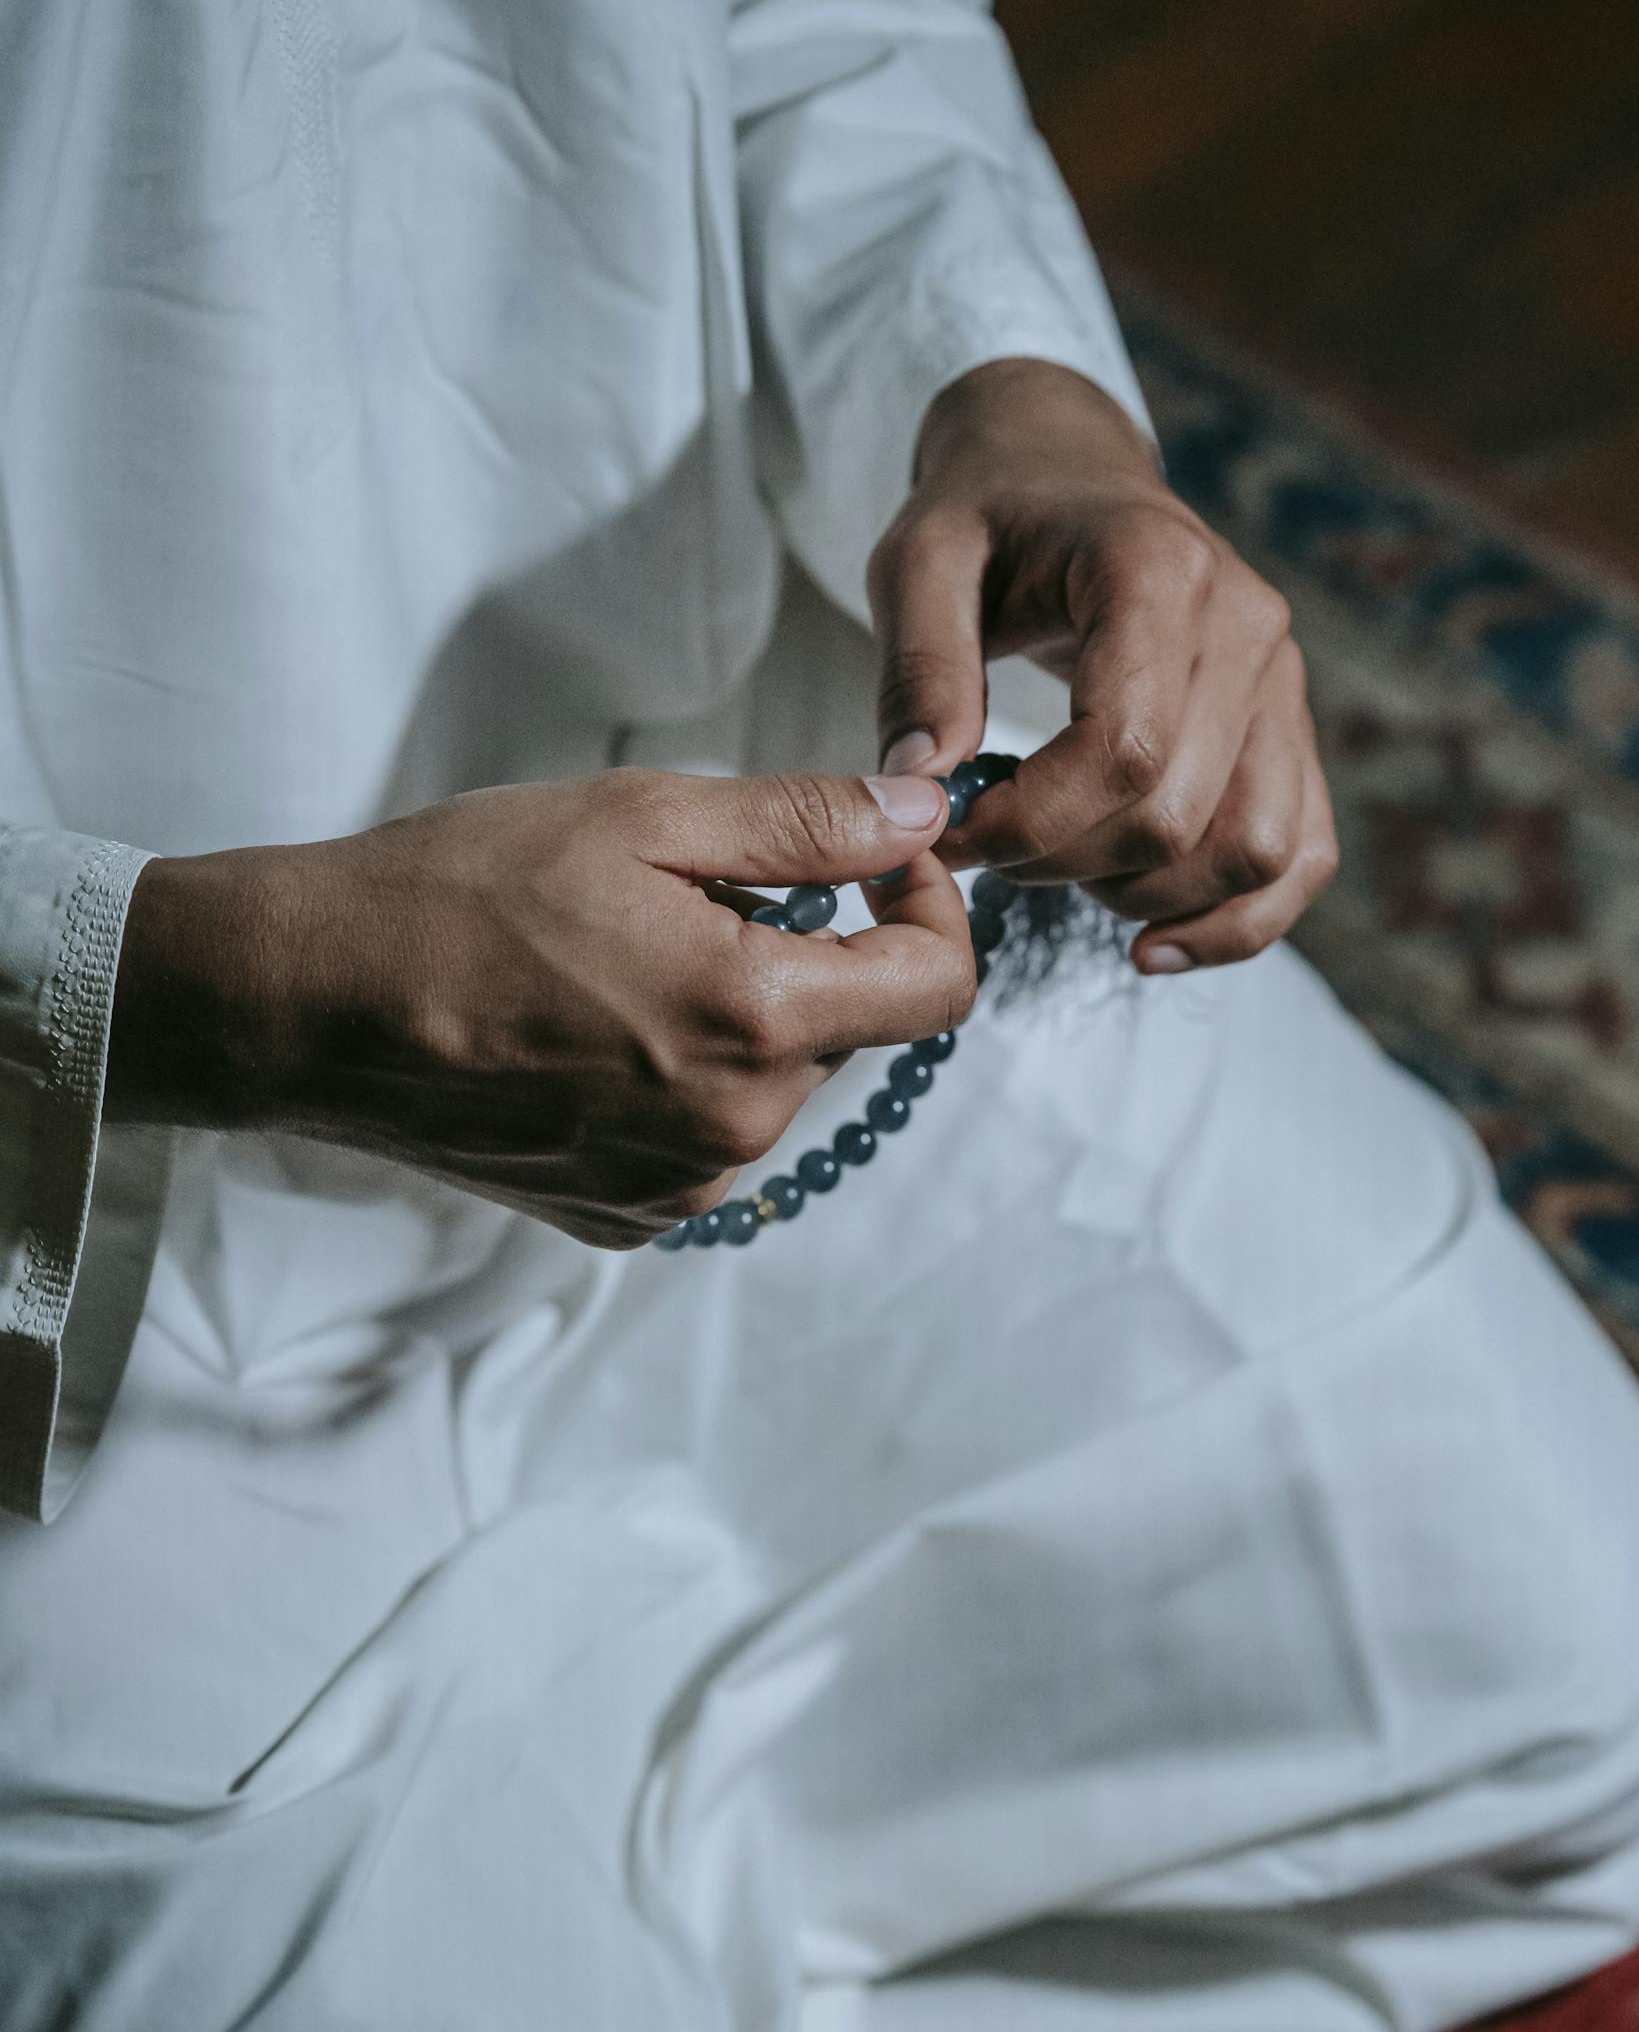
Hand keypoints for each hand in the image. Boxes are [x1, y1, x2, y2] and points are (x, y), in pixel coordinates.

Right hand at [107, 768, 971, 1247]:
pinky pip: (703, 1139)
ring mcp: (679, 1188)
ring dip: (737, 1018)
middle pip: (846, 1031)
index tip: (876, 859)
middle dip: (806, 953)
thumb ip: (807, 824)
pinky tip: (586, 1033)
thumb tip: (922, 813)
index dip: (927, 907)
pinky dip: (678, 1080)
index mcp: (756, 1021)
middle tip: (691, 894)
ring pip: (771, 1085)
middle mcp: (735, 1130)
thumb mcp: (642, 816)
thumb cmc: (460, 892)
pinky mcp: (624, 1217)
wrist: (309, 1005)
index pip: (936, 987)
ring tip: (618, 963)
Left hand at [866, 356, 1337, 971]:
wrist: (1066, 471)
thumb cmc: (988, 517)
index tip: (954, 833)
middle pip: (1179, 813)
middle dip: (1066, 864)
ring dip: (1144, 897)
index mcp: (1157, 569)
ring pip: (1253, 851)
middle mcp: (1246, 624)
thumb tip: (922, 786)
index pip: (1125, 749)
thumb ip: (918, 668)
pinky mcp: (1291, 732)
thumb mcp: (918, 560)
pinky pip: (1301, 859)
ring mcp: (1283, 682)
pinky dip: (1233, 923)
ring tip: (1061, 872)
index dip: (1032, 822)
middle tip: (989, 848)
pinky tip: (1149, 942)